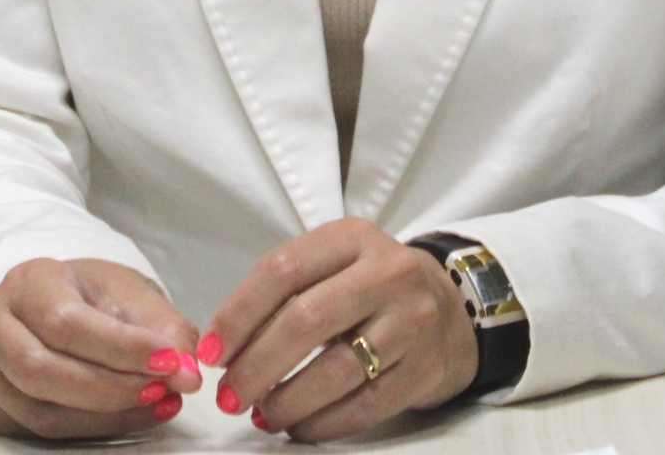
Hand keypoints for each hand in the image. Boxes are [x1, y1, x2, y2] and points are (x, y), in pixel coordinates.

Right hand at [0, 255, 202, 440]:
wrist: (54, 308)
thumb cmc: (93, 297)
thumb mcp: (131, 296)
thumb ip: (165, 331)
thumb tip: (189, 375)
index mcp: (26, 282)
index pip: (64, 321)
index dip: (119, 347)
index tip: (170, 361)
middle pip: (42, 370)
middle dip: (111, 388)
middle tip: (165, 388)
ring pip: (42, 412)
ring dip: (109, 416)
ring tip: (160, 402)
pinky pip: (44, 433)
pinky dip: (97, 429)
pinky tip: (136, 415)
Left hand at [208, 219, 477, 441]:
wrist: (453, 311)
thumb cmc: (374, 290)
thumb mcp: (337, 265)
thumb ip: (286, 292)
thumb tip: (225, 346)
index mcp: (352, 238)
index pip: (283, 269)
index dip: (238, 314)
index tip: (211, 352)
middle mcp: (388, 273)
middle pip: (306, 319)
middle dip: (256, 365)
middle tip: (228, 395)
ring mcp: (412, 321)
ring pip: (336, 369)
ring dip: (287, 401)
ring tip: (261, 414)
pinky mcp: (426, 369)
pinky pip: (365, 405)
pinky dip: (322, 423)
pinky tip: (299, 427)